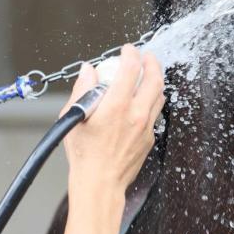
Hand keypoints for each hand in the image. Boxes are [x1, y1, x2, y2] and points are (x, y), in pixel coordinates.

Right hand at [62, 45, 164, 193]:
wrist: (100, 183)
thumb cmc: (85, 155)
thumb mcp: (74, 117)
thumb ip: (82, 89)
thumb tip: (88, 71)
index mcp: (116, 107)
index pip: (131, 70)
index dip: (131, 54)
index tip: (128, 50)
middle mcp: (136, 114)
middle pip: (154, 80)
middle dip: (152, 63)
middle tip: (146, 56)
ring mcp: (146, 127)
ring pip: (159, 96)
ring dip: (156, 80)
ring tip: (148, 74)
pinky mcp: (149, 137)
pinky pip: (155, 112)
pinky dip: (152, 99)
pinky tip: (143, 98)